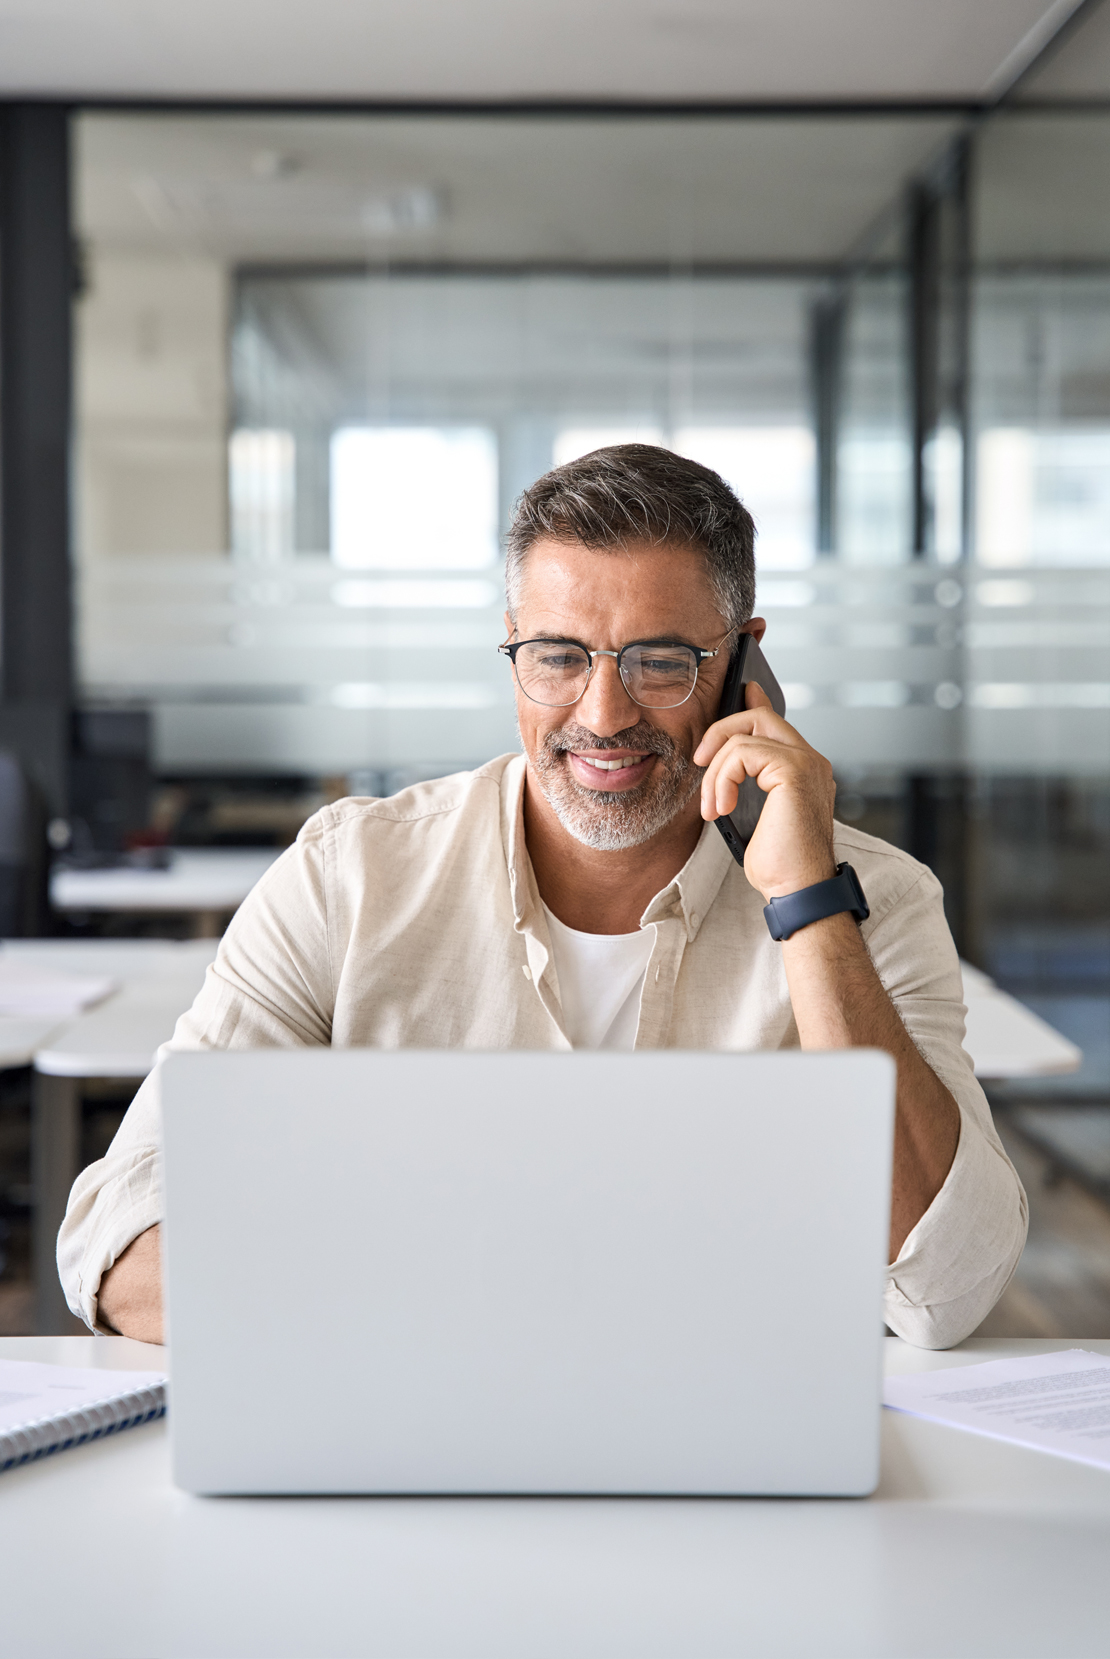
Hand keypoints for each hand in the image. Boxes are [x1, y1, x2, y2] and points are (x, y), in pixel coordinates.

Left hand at [694, 682, 837, 901]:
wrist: (797, 890)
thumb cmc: (780, 864)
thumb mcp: (754, 817)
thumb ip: (748, 784)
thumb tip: (724, 764)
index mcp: (805, 770)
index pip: (777, 723)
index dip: (756, 703)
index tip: (743, 691)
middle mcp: (811, 761)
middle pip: (760, 717)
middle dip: (720, 732)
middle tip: (700, 761)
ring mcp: (806, 763)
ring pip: (744, 737)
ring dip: (715, 773)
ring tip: (713, 808)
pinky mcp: (793, 770)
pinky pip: (742, 753)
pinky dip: (722, 779)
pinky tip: (722, 808)